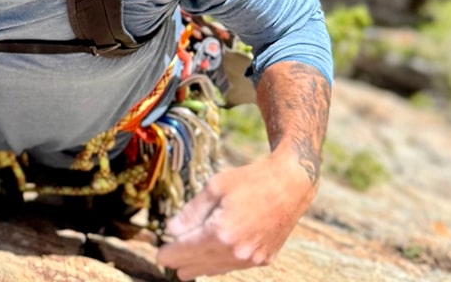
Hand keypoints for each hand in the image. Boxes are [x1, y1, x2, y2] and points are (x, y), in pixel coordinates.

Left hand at [155, 153, 317, 279]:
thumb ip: (190, 213)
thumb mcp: (215, 187)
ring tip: (188, 261)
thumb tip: (171, 231)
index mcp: (220, 233)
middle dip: (180, 261)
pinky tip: (214, 253)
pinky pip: (232, 266)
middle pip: (196, 266)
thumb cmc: (251, 180)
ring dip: (199, 264)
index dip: (168, 253)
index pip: (183, 252)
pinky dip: (219, 261)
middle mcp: (235, 252)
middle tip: (170, 256)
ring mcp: (251, 259)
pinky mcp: (263, 259)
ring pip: (213, 270)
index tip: (159, 253)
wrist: (291, 184)